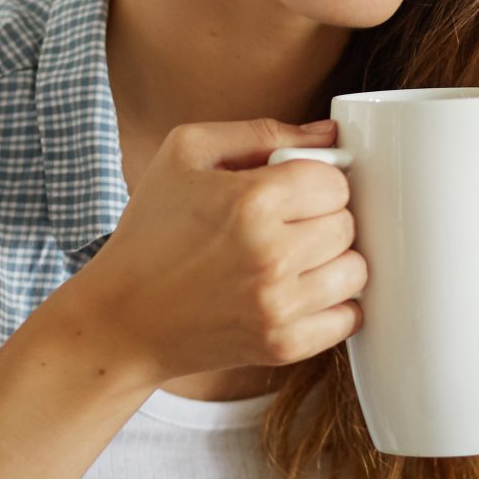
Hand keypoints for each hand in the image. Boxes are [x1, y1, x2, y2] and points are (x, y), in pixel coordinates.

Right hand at [64, 118, 366, 386]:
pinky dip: (334, 305)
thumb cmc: (151, 231)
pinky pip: (349, 318)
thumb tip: (329, 134)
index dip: (316, 182)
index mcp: (251, 201)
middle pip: (348, 225)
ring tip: (295, 259)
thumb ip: (262, 133)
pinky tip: (302, 292)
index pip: (335, 181)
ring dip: (333, 262)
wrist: (123, 318)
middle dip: (323, 219)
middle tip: (289, 226)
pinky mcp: (282, 346)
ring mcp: (279, 306)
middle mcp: (271, 255)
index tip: (292, 193)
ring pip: (356, 271)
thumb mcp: (186, 153)